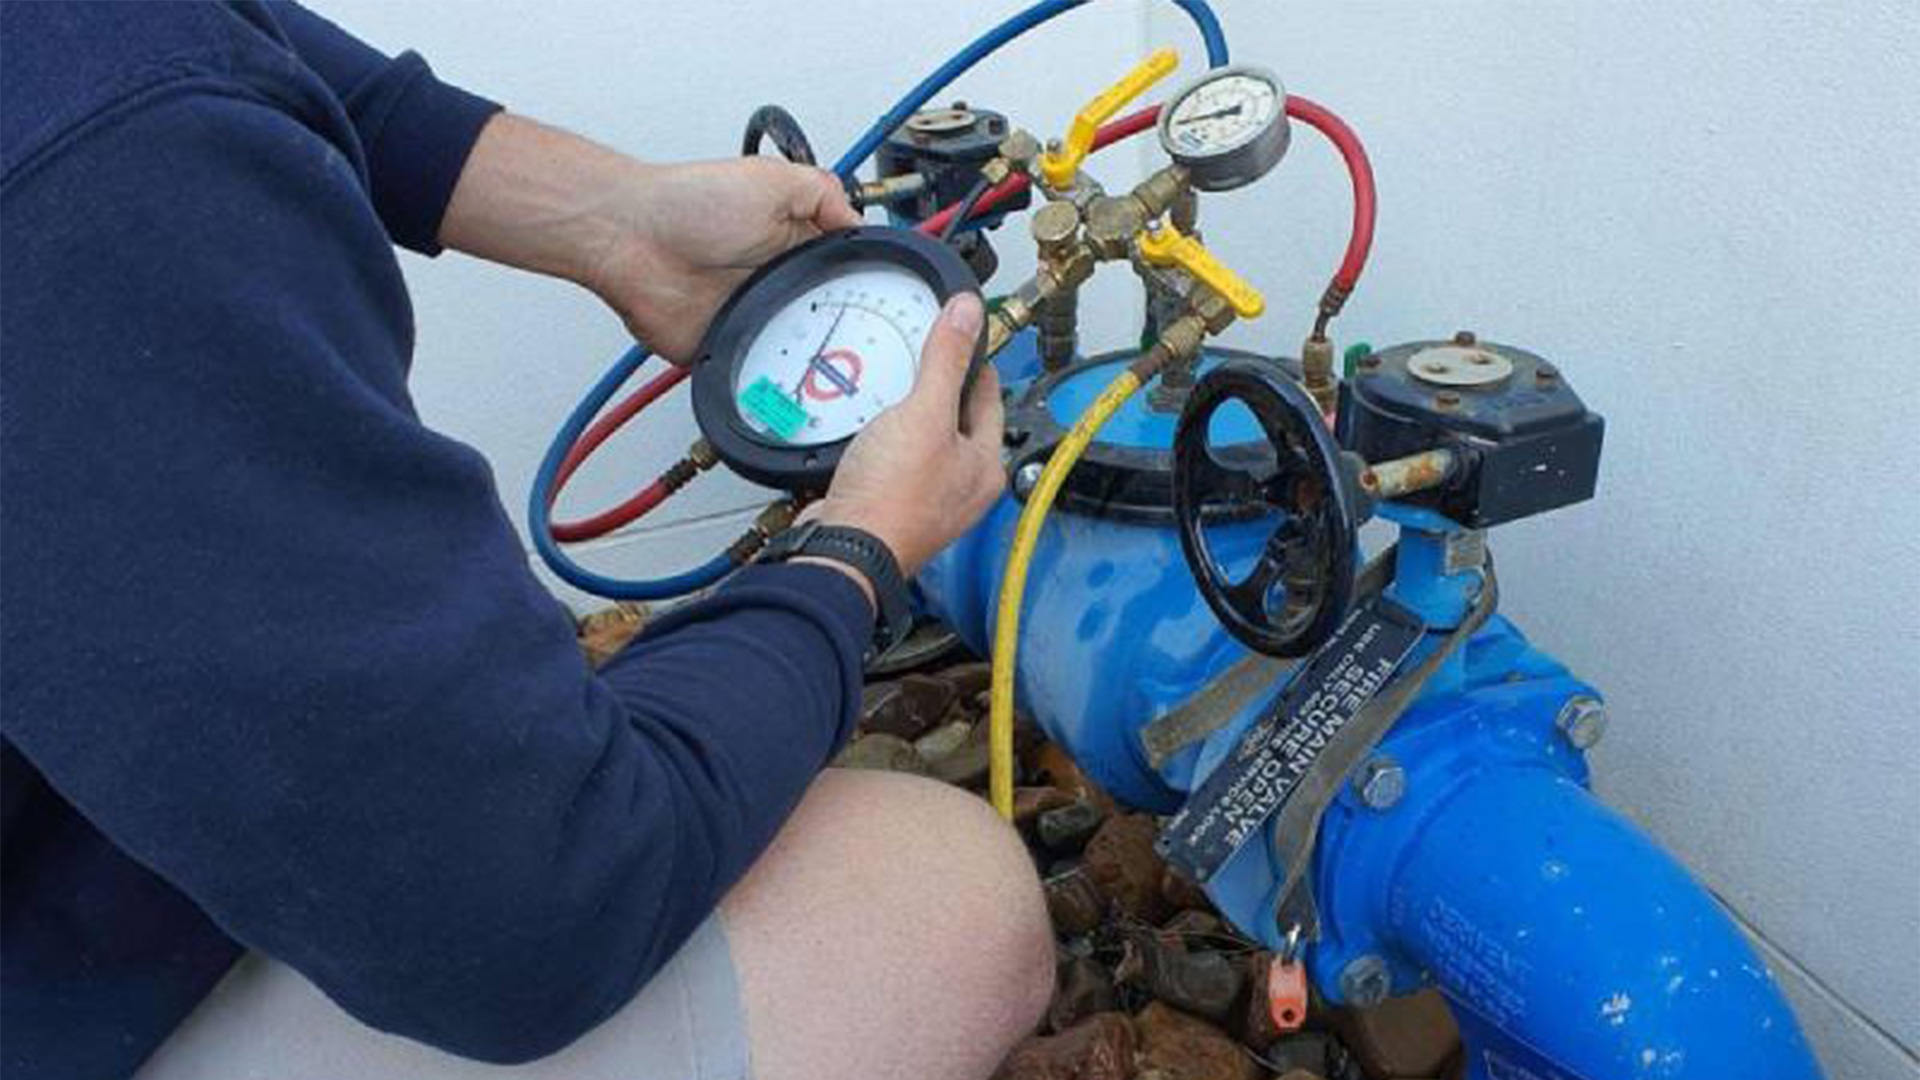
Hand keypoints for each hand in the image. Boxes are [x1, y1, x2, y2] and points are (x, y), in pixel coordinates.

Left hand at [585, 157, 861, 360]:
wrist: (630, 238)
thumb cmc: (686, 202)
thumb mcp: (773, 180)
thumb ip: (824, 194)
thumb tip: (859, 222)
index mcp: (791, 243)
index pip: (842, 271)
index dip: (864, 284)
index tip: (886, 298)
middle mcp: (773, 282)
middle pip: (827, 317)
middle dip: (845, 329)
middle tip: (863, 339)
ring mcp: (750, 317)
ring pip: (797, 351)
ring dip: (810, 356)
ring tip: (829, 362)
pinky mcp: (726, 348)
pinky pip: (757, 374)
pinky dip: (770, 378)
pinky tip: (785, 374)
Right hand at [800, 294, 1004, 576]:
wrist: (845, 549)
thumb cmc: (893, 499)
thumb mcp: (924, 412)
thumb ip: (946, 360)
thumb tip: (968, 313)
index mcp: (984, 465)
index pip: (989, 398)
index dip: (976, 362)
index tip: (963, 337)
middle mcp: (961, 487)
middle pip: (956, 421)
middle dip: (938, 390)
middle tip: (922, 359)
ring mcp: (926, 500)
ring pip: (922, 443)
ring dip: (906, 417)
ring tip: (891, 391)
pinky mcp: (891, 506)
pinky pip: (892, 462)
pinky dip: (881, 443)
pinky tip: (865, 432)